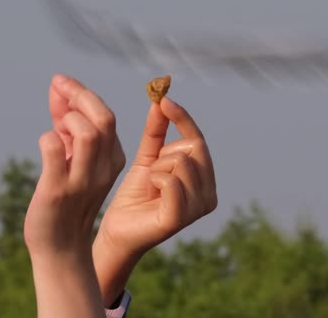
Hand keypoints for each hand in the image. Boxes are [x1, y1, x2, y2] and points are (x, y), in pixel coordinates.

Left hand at [24, 74, 126, 258]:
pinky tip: (45, 145)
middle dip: (78, 94)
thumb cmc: (65, 196)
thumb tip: (58, 87)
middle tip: (57, 85)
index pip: (105, 115)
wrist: (59, 247)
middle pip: (103, 118)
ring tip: (57, 128)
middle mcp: (103, 169)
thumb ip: (66, 123)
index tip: (60, 81)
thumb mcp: (73, 157)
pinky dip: (46, 138)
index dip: (81, 92)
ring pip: (86, 133)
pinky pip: (53, 149)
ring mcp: (82, 181)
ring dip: (67, 120)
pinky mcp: (57, 191)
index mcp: (113, 159)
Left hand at [92, 96, 217, 304]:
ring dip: (158, 168)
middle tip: (152, 170)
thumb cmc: (135, 195)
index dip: (183, 118)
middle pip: (193, 148)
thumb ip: (158, 131)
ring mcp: (198, 209)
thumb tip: (162, 100)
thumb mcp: (148, 158)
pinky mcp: (180, 218)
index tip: (164, 99)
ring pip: (181, 161)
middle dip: (166, 153)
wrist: (117, 228)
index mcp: (206, 181)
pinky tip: (151, 193)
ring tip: (151, 186)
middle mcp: (209, 196)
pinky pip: (170, 179)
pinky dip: (155, 179)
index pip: (198, 141)